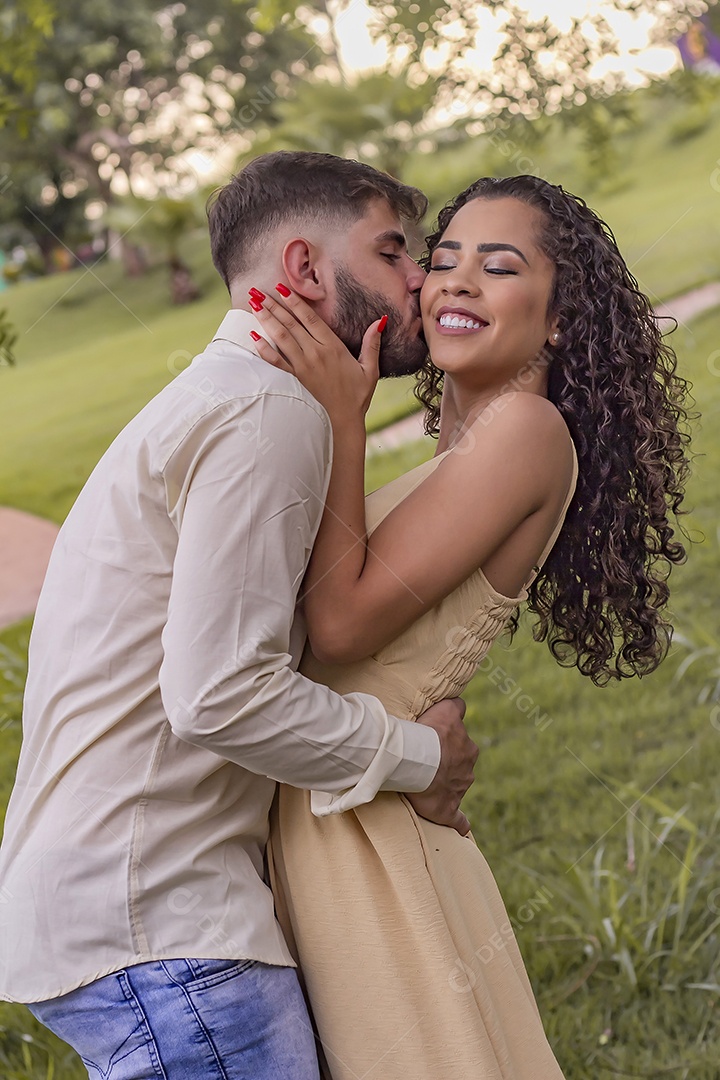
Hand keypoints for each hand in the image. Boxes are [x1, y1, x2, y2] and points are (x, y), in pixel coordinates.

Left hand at [250, 285, 382, 420]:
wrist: (343, 423)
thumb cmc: (357, 396)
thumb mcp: (370, 369)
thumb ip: (372, 343)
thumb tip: (380, 320)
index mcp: (333, 348)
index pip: (310, 319)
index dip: (295, 302)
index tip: (282, 288)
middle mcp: (315, 354)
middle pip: (291, 324)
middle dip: (274, 306)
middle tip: (258, 291)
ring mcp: (302, 367)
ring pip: (281, 338)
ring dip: (266, 320)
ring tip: (254, 304)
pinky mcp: (294, 380)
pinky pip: (276, 362)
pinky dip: (264, 349)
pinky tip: (254, 337)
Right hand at [406, 698, 477, 835]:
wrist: (417, 759)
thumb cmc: (427, 734)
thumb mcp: (444, 709)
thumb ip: (455, 705)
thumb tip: (460, 704)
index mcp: (467, 747)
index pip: (462, 741)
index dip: (450, 741)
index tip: (437, 743)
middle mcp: (467, 767)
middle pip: (461, 763)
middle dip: (449, 763)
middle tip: (426, 761)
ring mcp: (459, 789)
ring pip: (457, 785)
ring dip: (446, 785)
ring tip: (425, 784)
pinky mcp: (449, 809)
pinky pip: (458, 819)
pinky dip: (460, 824)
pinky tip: (460, 828)